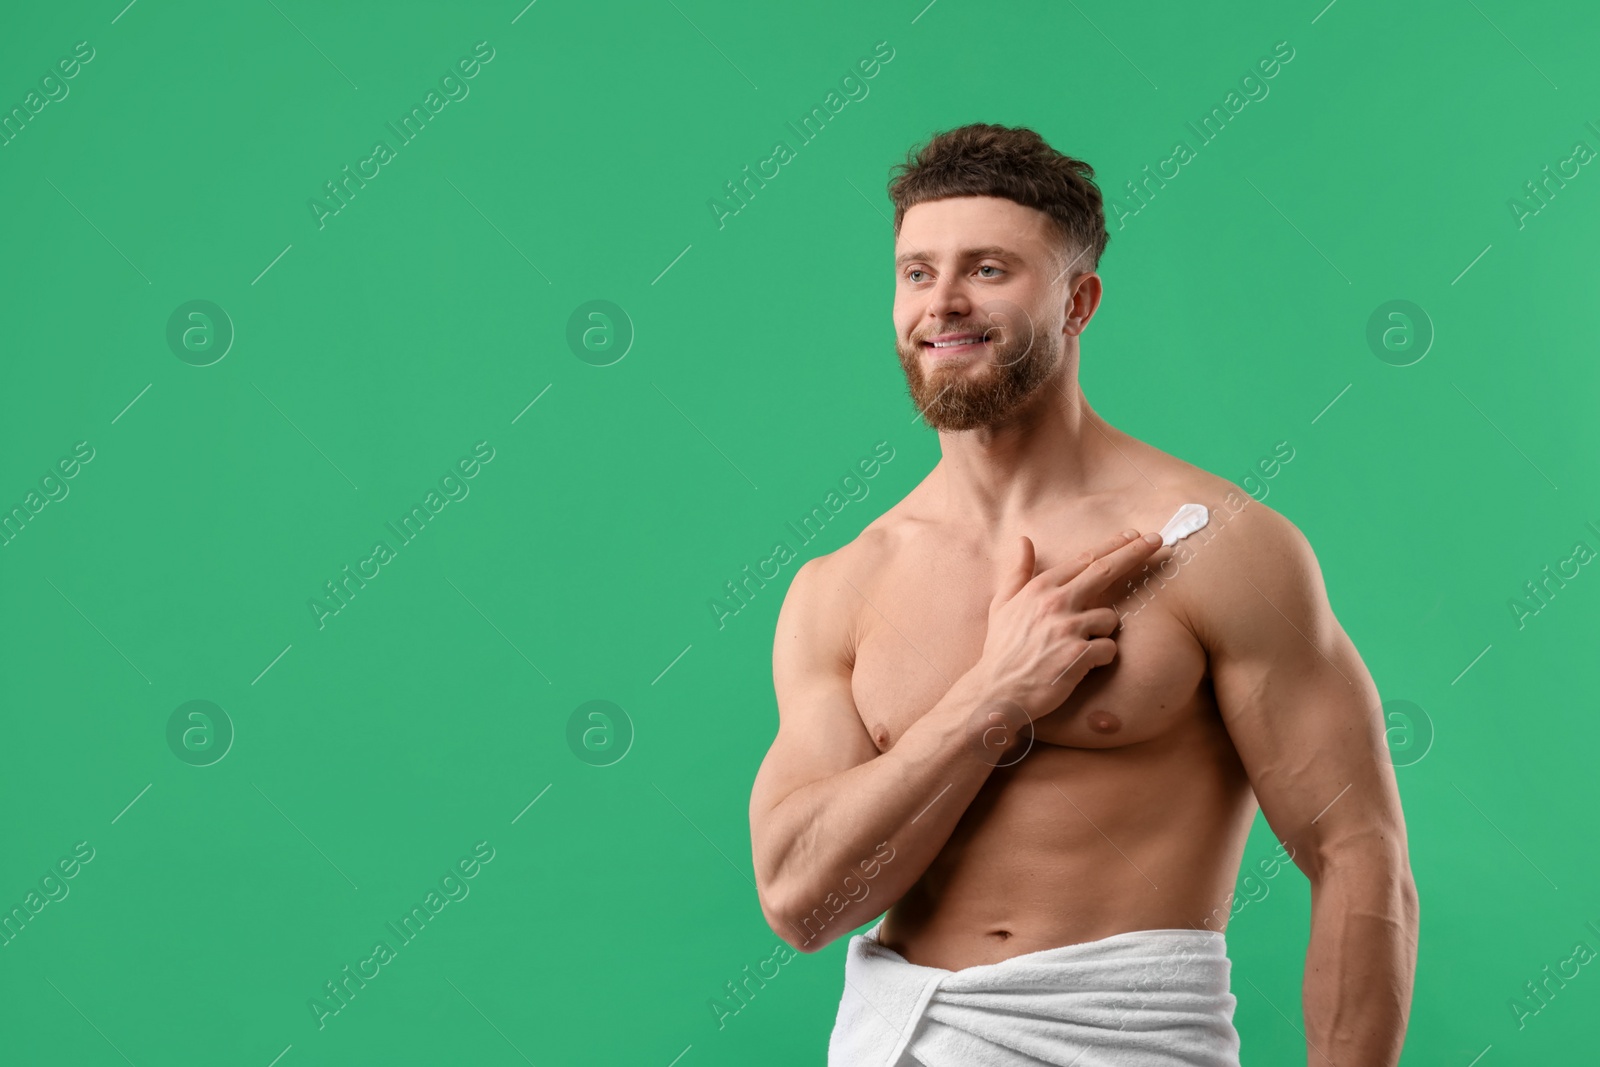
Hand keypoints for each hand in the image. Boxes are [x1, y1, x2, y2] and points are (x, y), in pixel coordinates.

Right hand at [970, 529, 1163, 725]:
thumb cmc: (1002, 650)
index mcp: (1040, 588)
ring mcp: (1067, 628)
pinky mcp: (1077, 655)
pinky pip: (1108, 649)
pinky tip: (1082, 664)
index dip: (1113, 545)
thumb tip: (1023, 540)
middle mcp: (1055, 602)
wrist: (996, 691)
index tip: (1134, 535)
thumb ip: (1017, 571)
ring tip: (1078, 646)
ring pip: (1110, 618)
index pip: (1084, 559)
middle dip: (1135, 553)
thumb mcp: (1002, 605)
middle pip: (1105, 570)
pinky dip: (1100, 657)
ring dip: (1102, 631)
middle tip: (1158, 540)